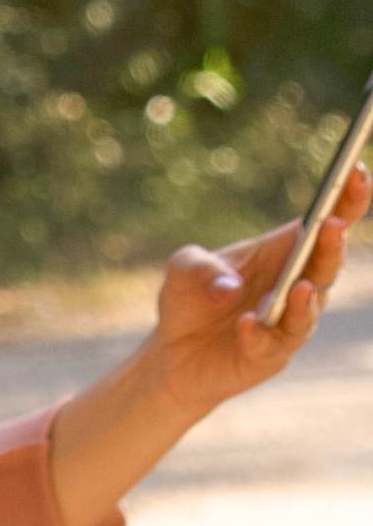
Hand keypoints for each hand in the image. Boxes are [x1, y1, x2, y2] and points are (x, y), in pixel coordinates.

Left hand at [146, 160, 369, 423]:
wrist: (171, 356)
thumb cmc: (189, 301)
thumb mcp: (182, 271)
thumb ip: (198, 267)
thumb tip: (227, 289)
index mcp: (285, 250)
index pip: (327, 219)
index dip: (347, 197)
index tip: (356, 170)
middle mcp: (297, 284)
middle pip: (328, 263)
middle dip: (334, 244)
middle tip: (333, 224)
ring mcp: (288, 321)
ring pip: (310, 309)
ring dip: (307, 297)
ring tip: (301, 285)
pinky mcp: (270, 355)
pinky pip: (271, 344)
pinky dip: (259, 333)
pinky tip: (246, 324)